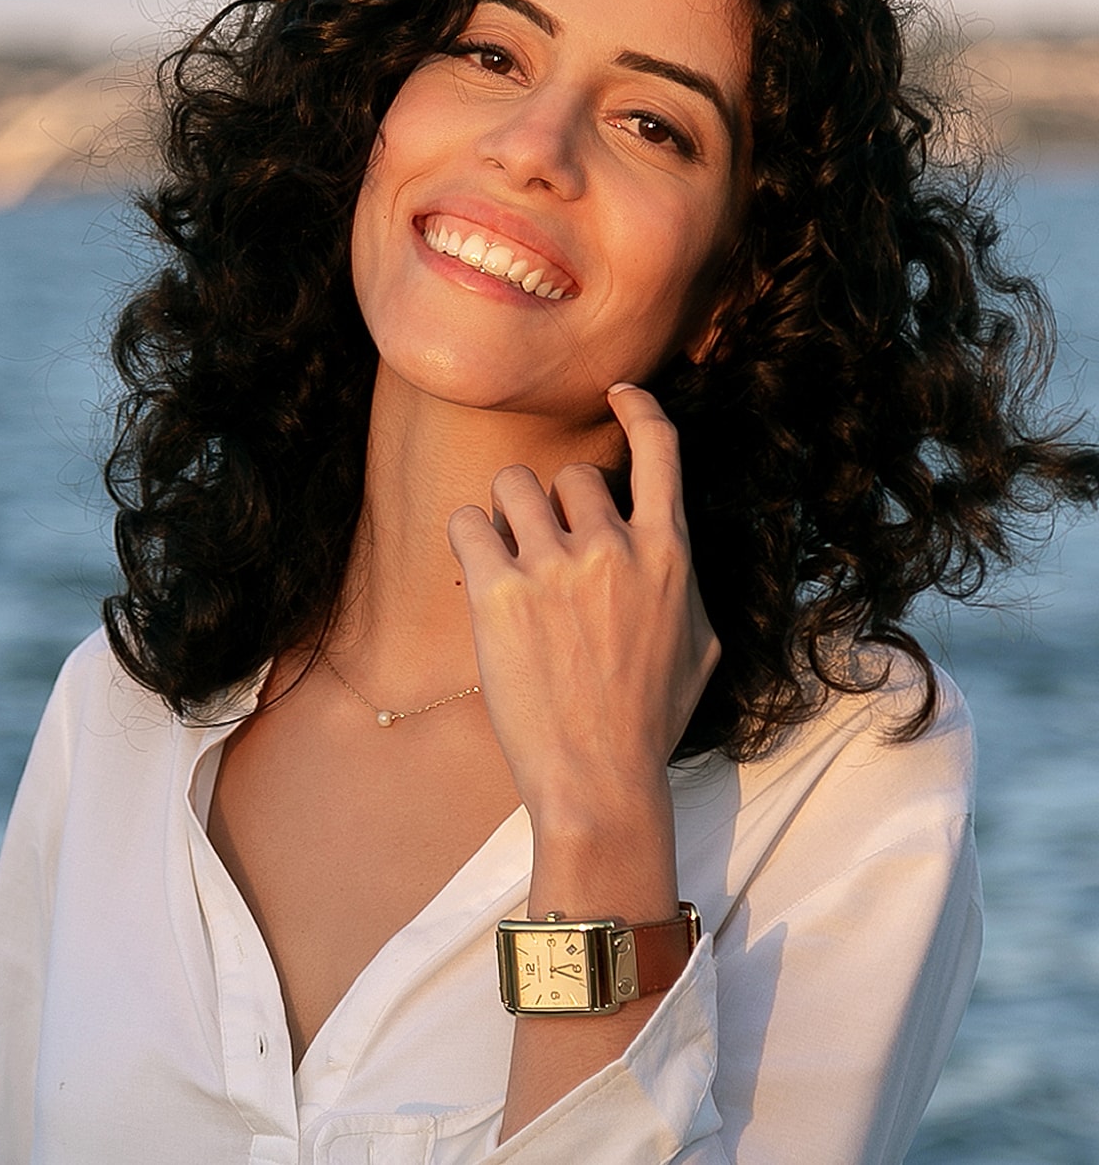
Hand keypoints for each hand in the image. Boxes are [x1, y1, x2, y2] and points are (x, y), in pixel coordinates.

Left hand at [446, 384, 719, 824]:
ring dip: (509, 511)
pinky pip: (468, 523)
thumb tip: (666, 542)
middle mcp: (613, 548)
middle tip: (549, 553)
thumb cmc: (651, 717)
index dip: (641, 408)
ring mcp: (554, 568)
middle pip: (572, 474)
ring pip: (515, 484)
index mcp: (668, 554)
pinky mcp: (499, 593)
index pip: (661, 450)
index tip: (622, 391)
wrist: (598, 778)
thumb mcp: (701, 643)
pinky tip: (477, 568)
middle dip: (558, 506)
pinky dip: (469, 537)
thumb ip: (684, 580)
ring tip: (509, 553)